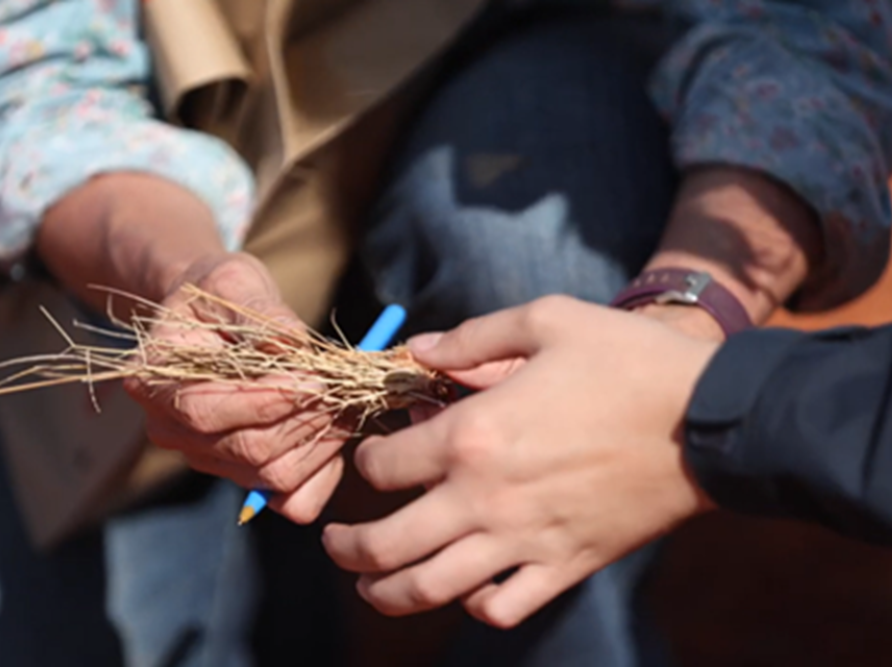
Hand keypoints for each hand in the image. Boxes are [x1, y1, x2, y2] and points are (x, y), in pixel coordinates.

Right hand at [123, 252, 346, 522]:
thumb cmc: (222, 293)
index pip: (206, 411)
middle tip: (345, 389)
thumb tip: (292, 344)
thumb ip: (263, 313)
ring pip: (273, 476)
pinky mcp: (239, 472)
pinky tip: (335, 435)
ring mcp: (204, 456)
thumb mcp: (236, 282)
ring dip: (322, 443)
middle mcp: (170, 428)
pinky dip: (323, 474)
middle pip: (247, 450)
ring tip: (346, 403)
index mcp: (154, 380)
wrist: (215, 316)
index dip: (266, 400)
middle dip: (306, 420)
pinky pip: (289, 498)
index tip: (317, 378)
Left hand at [322, 296, 717, 626]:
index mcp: (473, 435)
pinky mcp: (565, 567)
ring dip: (387, 594)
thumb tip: (418, 348)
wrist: (710, 419)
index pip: (385, 466)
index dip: (367, 461)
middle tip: (334, 546)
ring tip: (370, 588)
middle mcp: (485, 498)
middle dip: (347, 550)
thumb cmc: (627, 361)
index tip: (376, 456)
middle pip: (388, 545)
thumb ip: (472, 336)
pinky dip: (474, 606)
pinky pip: (502, 609)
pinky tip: (467, 588)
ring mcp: (524, 540)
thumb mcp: (547, 321)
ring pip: (431, 590)